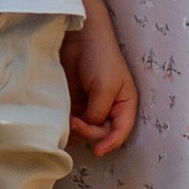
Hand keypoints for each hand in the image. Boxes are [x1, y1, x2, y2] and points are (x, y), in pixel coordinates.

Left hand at [61, 8, 138, 156]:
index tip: (97, 151)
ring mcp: (92, 106)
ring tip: (69, 119)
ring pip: (86, 130)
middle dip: (90, 132)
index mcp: (125, 104)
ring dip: (78, 130)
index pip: (121, 131)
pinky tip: (63, 118)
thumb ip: (98, 112)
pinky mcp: (76, 102)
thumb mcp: (105, 87)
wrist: (80, 37)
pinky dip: (68, 124)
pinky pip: (73, 121)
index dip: (110, 143)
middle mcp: (110, 108)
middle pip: (102, 133)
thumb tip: (87, 126)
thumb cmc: (100, 57)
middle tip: (76, 122)